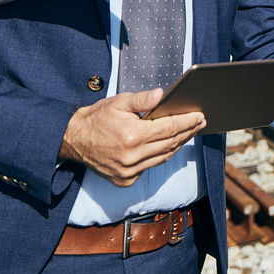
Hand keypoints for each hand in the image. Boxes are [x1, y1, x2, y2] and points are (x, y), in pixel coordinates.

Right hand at [58, 88, 204, 186]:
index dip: (187, 122)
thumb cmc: (98, 118)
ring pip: (163, 158)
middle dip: (187, 132)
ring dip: (177, 145)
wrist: (74, 140)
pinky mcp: (124, 180)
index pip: (169, 128)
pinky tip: (168, 146)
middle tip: (200, 123)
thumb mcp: (118, 102)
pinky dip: (161, 156)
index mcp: (132, 136)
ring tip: (188, 132)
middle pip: (170, 144)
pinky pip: (150, 168)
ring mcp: (128, 171)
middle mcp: (132, 157)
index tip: (200, 116)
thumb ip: (142, 99)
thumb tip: (162, 94)